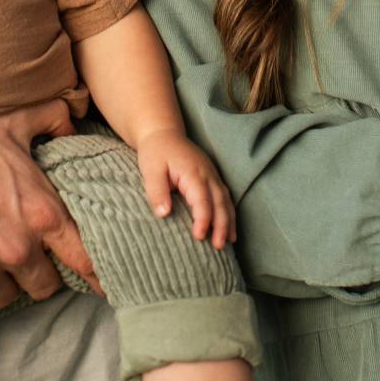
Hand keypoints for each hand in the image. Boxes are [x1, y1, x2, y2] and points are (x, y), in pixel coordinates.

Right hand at [0, 100, 99, 338]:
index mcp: (41, 213)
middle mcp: (16, 249)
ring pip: (7, 300)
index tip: (103, 286)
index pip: (85, 259)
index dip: (97, 274)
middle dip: (40, 274)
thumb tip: (74, 122)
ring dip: (2, 287)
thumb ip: (54, 120)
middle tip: (28, 262)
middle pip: (46, 287)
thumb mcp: (16, 119)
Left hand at [135, 129, 236, 249]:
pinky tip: (229, 228)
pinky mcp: (212, 177)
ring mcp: (212, 175)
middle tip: (218, 246)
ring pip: (226, 200)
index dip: (203, 219)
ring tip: (229, 242)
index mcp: (192, 172)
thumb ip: (157, 191)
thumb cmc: (155, 153)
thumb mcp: (150, 170)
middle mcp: (207, 174)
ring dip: (229, 221)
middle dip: (221, 225)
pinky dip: (229, 213)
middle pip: (220, 202)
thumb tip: (164, 214)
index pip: (202, 199)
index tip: (199, 237)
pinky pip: (225, 197)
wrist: (163, 133)